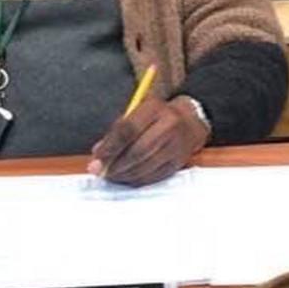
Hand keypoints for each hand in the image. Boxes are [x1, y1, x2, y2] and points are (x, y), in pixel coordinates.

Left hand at [87, 97, 209, 186]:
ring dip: (125, 174)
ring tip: (112, 176)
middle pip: (137, 151)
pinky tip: (127, 178)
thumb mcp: (138, 113)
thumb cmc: (157, 117)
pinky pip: (155, 175)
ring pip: (146, 166)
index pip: (128, 129)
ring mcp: (176, 144)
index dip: (110, 146)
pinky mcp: (179, 161)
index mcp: (154, 108)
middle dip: (115, 164)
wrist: (191, 121)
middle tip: (101, 172)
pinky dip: (138, 179)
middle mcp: (168, 125)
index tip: (97, 158)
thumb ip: (117, 130)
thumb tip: (98, 152)